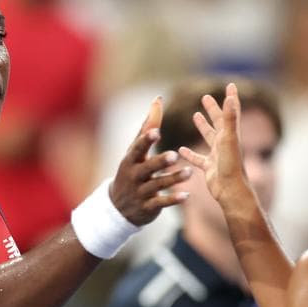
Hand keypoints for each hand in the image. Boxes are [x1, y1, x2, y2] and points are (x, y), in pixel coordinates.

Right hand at [108, 97, 191, 225]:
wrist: (118, 207)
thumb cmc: (131, 170)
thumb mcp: (135, 150)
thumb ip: (148, 126)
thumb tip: (158, 99)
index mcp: (131, 159)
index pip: (138, 148)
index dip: (146, 140)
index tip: (156, 132)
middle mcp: (134, 175)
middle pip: (147, 168)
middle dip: (160, 162)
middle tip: (174, 155)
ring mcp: (140, 192)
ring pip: (157, 185)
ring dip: (173, 179)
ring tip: (189, 172)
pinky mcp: (148, 207)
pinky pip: (161, 203)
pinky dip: (173, 199)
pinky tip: (187, 195)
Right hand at [182, 82, 249, 204]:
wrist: (231, 191)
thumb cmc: (231, 165)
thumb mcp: (229, 139)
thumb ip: (229, 118)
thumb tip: (230, 97)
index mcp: (230, 134)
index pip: (231, 111)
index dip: (231, 97)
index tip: (230, 84)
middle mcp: (225, 143)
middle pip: (219, 122)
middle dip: (213, 109)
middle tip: (206, 97)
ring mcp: (217, 156)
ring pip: (209, 137)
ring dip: (203, 126)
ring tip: (195, 115)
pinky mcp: (210, 168)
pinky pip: (198, 158)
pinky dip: (190, 153)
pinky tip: (181, 150)